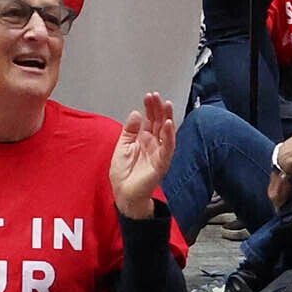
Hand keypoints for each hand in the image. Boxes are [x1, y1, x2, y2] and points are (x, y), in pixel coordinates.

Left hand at [107, 92, 175, 222]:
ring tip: (166, 105)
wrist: (125, 195)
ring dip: (168, 118)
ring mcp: (159, 153)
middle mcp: (154, 145)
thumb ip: (129, 130)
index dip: (150, 108)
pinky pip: (168, 148)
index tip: (149, 96)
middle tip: (157, 96)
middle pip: (159, 123)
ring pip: (167, 133)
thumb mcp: (122, 146)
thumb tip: (135, 113)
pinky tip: (168, 124)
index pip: (150, 120)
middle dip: (159, 109)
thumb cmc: (124, 175)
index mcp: (144, 140)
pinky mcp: (161, 163)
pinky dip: (169, 136)